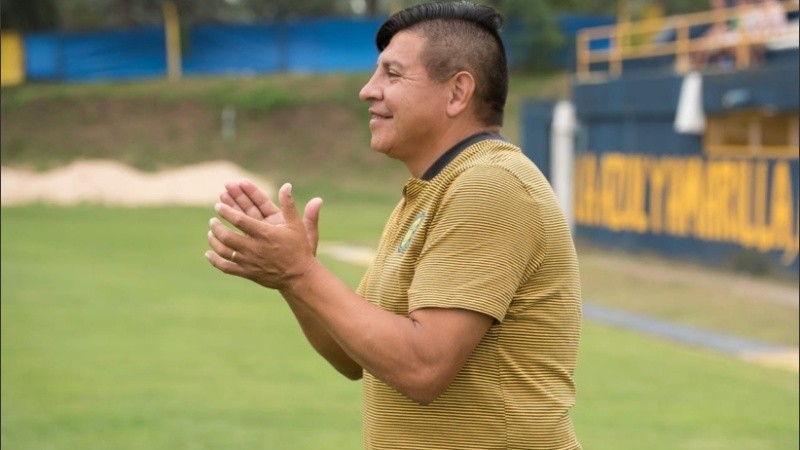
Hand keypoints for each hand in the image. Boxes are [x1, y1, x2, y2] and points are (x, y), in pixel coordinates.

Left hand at [205, 182, 319, 289]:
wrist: (299, 277)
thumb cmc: (298, 249)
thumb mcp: (296, 225)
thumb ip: (289, 205)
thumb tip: (286, 185)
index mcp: (264, 233)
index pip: (239, 219)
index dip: (226, 211)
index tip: (218, 206)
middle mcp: (254, 247)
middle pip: (227, 236)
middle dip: (216, 226)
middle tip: (212, 220)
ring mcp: (249, 261)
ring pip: (224, 251)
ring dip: (214, 240)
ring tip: (210, 232)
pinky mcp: (247, 273)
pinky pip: (226, 267)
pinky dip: (214, 260)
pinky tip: (208, 253)